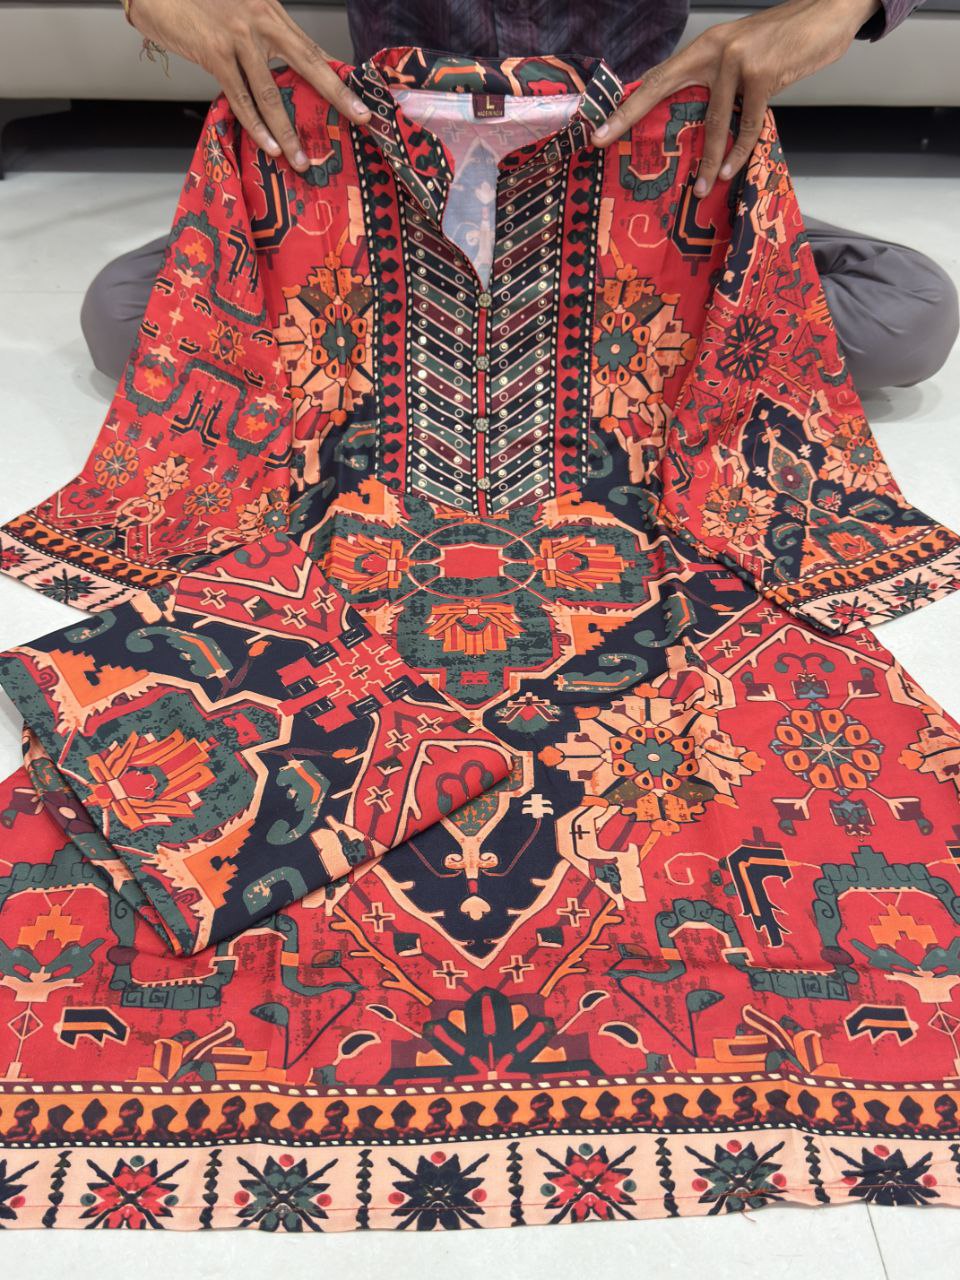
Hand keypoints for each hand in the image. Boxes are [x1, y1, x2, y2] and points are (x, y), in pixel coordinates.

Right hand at [127, 0, 369, 170]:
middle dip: (336, 95)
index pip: (311, 48)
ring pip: (271, 93)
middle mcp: (260, 21)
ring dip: (287, 131)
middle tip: (359, 119)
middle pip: (307, 64)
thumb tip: (283, 70)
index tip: (359, 98)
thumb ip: (262, 34)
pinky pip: (240, 97)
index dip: (336, 75)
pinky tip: (268, 145)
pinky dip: (254, 125)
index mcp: (270, 12)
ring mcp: (238, 37)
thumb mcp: (239, 8)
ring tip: (300, 160)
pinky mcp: (214, 53)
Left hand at [593, 0, 879, 194]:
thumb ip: (720, 82)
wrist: (828, 12)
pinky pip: (747, 124)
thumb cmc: (785, 41)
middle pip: (662, 87)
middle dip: (630, 115)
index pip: (658, 77)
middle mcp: (714, 50)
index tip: (600, 126)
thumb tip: (701, 121)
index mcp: (705, 47)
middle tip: (603, 141)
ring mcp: (738, 61)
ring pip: (712, 120)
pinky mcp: (763, 75)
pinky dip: (739, 151)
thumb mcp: (744, 56)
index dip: (628, 102)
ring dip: (706, 159)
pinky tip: (729, 171)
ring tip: (698, 189)